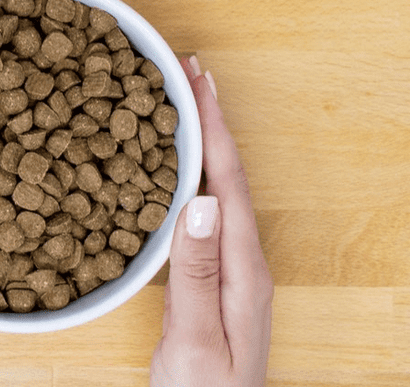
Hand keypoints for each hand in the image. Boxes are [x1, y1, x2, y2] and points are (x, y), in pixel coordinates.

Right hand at [151, 57, 273, 385]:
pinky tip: (169, 167)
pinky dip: (186, 174)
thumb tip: (200, 202)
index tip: (195, 78)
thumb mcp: (195, 340)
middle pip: (227, 174)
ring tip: (177, 103)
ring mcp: (227, 269)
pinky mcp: (209, 279)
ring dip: (200, 141)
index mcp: (242, 268)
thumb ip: (196, 274)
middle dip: (209, 119)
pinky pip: (199, 210)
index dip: (212, 126)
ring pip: (214, 188)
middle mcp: (241, 261)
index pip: (227, 181)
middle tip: (184, 71)